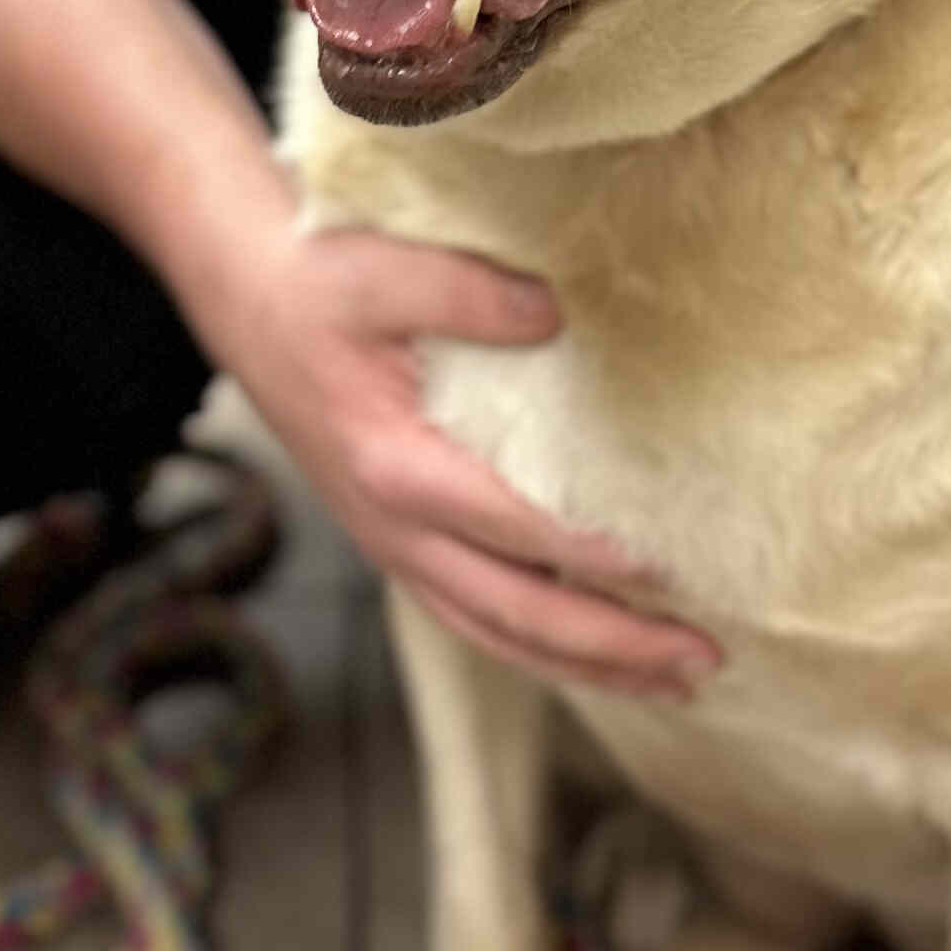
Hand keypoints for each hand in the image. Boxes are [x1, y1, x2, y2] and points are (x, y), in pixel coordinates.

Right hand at [203, 225, 719, 699]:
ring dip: (588, 664)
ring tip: (676, 681)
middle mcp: (394, 527)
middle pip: (515, 612)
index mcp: (396, 465)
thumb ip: (474, 291)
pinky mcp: (398, 543)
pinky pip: (476, 618)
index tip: (665, 568)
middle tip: (704, 657)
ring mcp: (393, 546)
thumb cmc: (320, 282)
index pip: (512, 529)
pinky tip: (598, 656)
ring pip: (497, 632)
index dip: (589, 555)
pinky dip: (542, 647)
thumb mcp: (388, 270)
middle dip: (612, 645)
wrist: (247, 300)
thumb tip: (557, 314)